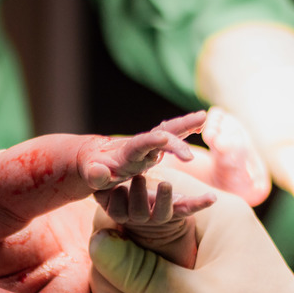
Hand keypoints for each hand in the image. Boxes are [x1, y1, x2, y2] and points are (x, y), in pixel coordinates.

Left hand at [78, 111, 206, 189]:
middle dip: (178, 128)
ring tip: (203, 117)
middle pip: (161, 133)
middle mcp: (140, 145)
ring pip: (170, 131)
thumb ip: (95, 175)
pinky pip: (173, 136)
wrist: (95, 157)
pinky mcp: (154, 148)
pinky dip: (186, 128)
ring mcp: (149, 145)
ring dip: (186, 124)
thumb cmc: (93, 170)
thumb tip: (98, 172)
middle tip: (199, 124)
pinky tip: (200, 124)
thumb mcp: (90, 175)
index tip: (163, 138)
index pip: (139, 145)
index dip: (150, 141)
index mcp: (126, 153)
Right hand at [89, 169, 293, 292]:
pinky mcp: (200, 267)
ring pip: (141, 250)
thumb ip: (138, 271)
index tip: (111, 281)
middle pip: (135, 223)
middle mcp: (206, 216)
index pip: (140, 192)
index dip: (113, 228)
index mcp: (211, 209)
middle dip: (120, 269)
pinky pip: (158, 269)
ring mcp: (204, 242)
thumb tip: (97, 243)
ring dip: (133, 289)